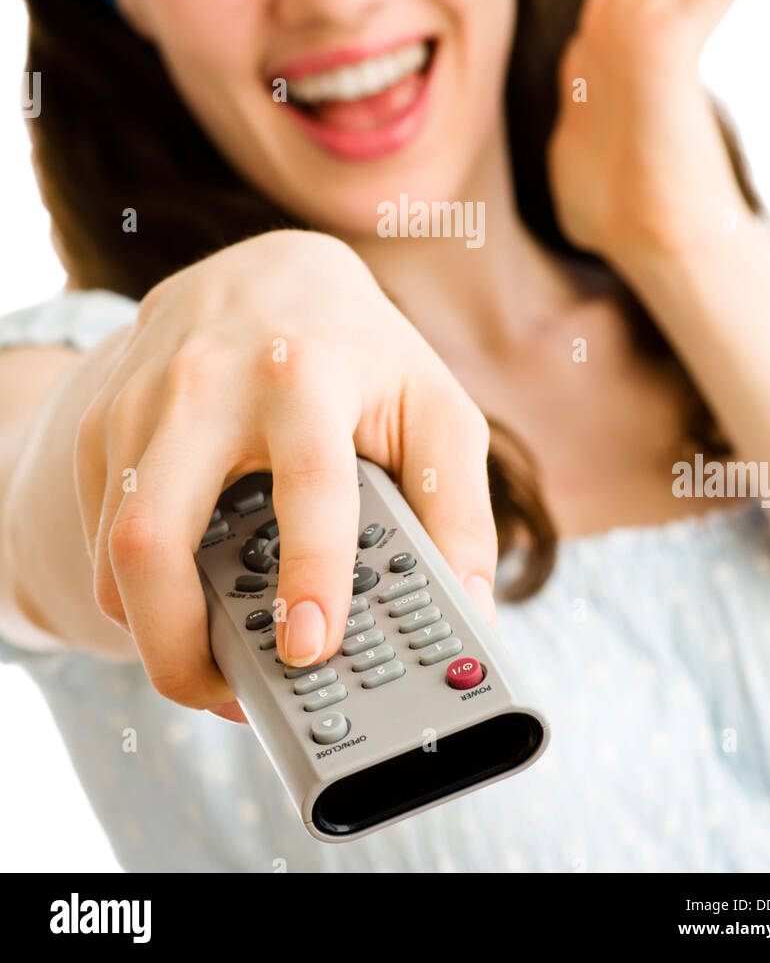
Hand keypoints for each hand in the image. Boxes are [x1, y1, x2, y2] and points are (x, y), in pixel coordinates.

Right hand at [73, 230, 496, 720]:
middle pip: (155, 537)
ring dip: (156, 628)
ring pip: (114, 550)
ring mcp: (140, 402)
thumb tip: (471, 614)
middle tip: (229, 694)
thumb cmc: (362, 353)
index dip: (311, 569)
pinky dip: (138, 586)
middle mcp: (208, 382)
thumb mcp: (434, 408)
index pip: (306, 478)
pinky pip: (100, 534)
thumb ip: (459, 508)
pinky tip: (190, 592)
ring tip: (214, 658)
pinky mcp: (102, 423)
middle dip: (177, 644)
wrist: (269, 275)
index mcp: (306, 372)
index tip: (313, 647)